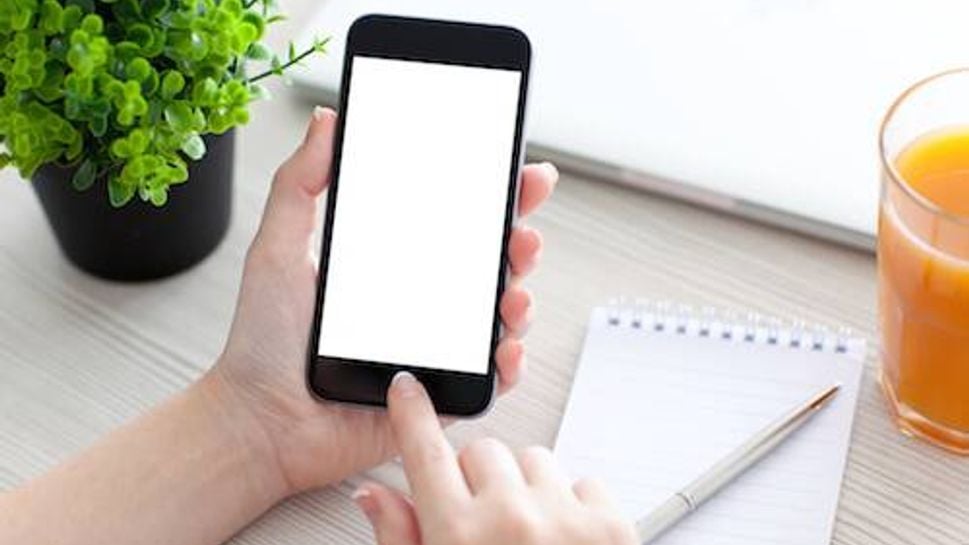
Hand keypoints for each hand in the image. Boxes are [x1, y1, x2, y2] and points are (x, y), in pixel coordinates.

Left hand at [209, 107, 557, 493]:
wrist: (259, 420)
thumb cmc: (262, 343)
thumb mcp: (277, 249)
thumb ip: (300, 184)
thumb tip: (328, 121)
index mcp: (392, 266)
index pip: (454, 222)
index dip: (492, 196)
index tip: (517, 172)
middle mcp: (420, 303)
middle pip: (488, 265)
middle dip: (518, 242)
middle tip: (522, 230)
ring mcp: (434, 349)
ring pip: (497, 317)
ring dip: (520, 298)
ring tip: (515, 290)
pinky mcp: (438, 394)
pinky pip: (488, 379)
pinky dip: (507, 363)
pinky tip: (505, 347)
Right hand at [352, 372, 636, 544]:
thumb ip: (401, 540)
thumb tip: (375, 494)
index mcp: (458, 537)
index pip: (423, 450)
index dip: (411, 413)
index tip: (408, 388)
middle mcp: (511, 518)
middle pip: (482, 451)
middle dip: (476, 477)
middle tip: (482, 521)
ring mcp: (565, 519)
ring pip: (534, 460)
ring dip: (526, 487)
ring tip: (527, 537)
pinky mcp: (612, 527)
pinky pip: (583, 481)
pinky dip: (571, 504)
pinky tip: (562, 542)